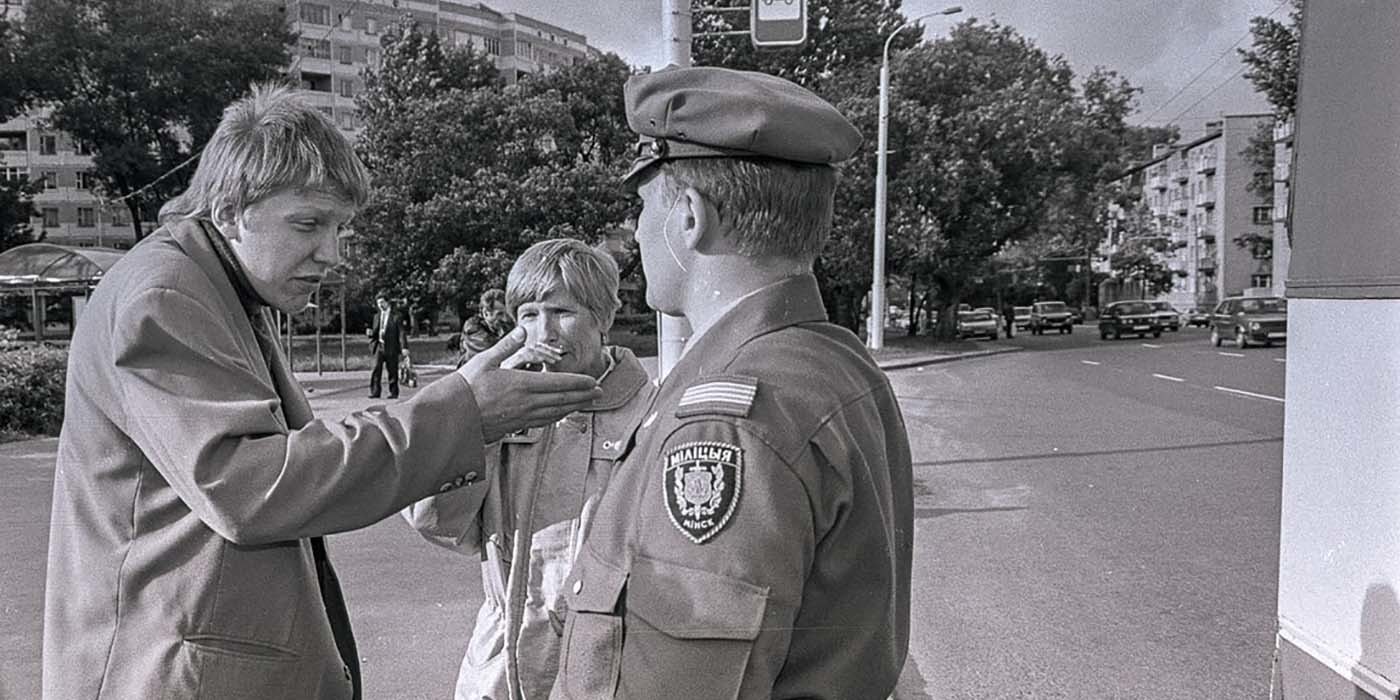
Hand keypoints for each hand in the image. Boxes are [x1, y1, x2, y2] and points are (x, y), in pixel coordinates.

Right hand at [459, 327, 600, 442]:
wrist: (451, 418)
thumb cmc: (465, 387)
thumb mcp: (485, 360)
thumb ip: (506, 345)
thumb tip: (521, 330)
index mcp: (521, 384)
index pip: (558, 384)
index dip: (579, 383)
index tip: (593, 382)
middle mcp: (526, 403)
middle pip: (562, 400)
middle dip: (583, 396)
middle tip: (599, 392)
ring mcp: (522, 417)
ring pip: (555, 412)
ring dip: (574, 407)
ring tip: (586, 403)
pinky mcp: (515, 426)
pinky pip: (543, 421)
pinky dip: (557, 416)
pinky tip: (560, 413)